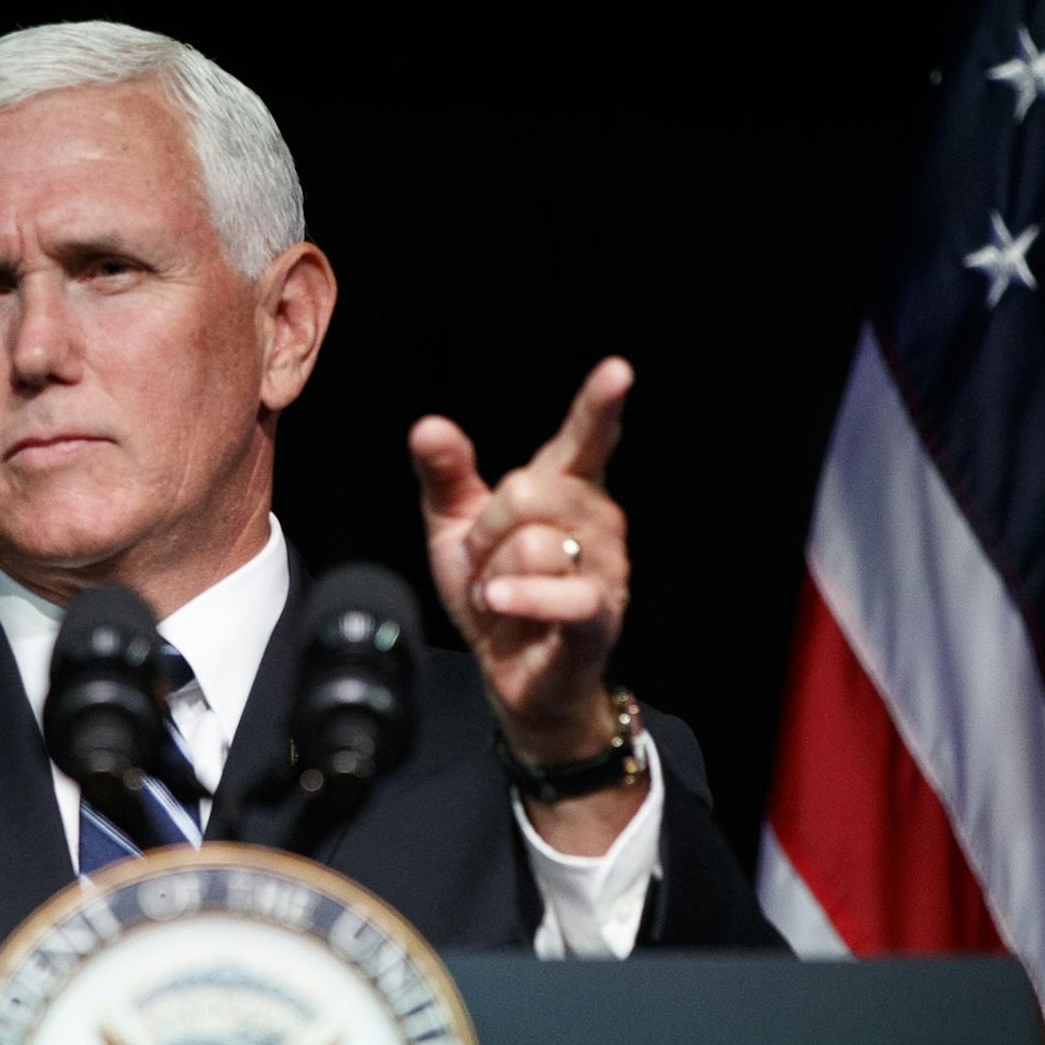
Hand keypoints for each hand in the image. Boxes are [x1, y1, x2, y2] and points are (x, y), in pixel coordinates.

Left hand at [409, 358, 632, 766]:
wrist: (508, 672)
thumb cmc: (496, 592)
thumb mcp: (456, 529)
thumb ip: (447, 476)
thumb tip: (428, 426)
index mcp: (565, 489)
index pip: (584, 440)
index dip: (599, 406)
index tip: (617, 372)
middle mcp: (597, 521)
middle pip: (528, 491)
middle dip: (486, 529)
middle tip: (486, 564)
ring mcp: (605, 569)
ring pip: (534, 543)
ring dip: (497, 575)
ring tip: (503, 596)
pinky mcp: (600, 616)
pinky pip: (564, 593)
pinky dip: (522, 598)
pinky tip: (501, 601)